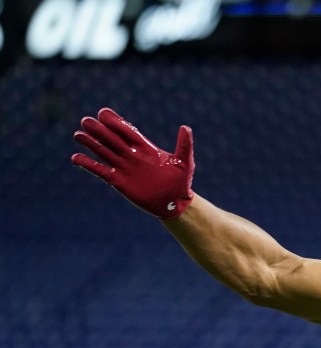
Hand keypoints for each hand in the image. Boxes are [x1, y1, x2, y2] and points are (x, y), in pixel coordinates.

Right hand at [71, 108, 193, 218]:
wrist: (174, 203)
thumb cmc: (181, 183)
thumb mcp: (184, 163)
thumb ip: (184, 146)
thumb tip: (186, 127)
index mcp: (146, 148)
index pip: (127, 131)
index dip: (116, 122)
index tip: (103, 112)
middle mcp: (132, 155)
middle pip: (112, 139)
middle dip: (99, 130)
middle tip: (86, 121)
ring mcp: (124, 167)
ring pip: (104, 152)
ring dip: (91, 143)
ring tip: (78, 134)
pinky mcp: (119, 181)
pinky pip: (101, 171)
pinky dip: (89, 164)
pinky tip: (76, 158)